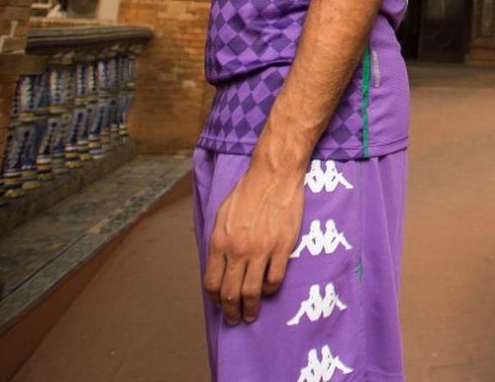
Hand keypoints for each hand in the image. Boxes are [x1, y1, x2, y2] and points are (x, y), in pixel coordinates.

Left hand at [202, 158, 306, 323]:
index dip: (214, 299)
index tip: (220, 304)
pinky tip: (268, 290)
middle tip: (235, 319)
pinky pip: (275, 279)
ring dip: (251, 308)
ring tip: (252, 315)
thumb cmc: (247, 191)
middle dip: (231, 312)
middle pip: (230, 293)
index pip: (211, 283)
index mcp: (220, 242)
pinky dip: (270, 290)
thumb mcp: (221, 215)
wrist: (274, 175)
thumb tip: (217, 263)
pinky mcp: (282, 247)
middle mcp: (238, 251)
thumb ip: (218, 241)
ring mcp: (262, 250)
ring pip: (253, 292)